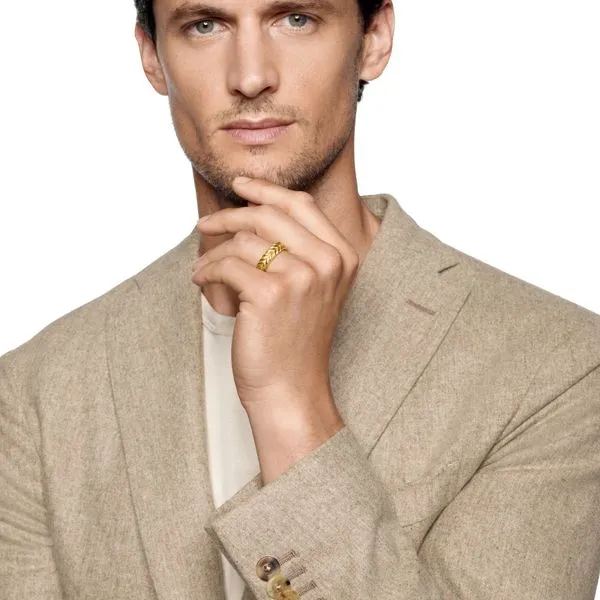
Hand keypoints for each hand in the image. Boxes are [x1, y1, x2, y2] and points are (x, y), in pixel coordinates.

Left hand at [191, 177, 358, 413]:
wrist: (291, 387)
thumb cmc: (295, 339)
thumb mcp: (312, 288)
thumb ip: (298, 248)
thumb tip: (255, 206)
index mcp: (342, 256)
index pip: (301, 204)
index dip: (266, 190)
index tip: (240, 185)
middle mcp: (327, 262)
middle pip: (269, 214)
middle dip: (230, 215)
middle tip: (205, 224)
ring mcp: (301, 277)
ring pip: (243, 241)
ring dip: (214, 251)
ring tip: (204, 267)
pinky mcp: (270, 294)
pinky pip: (227, 264)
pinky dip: (207, 270)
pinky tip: (201, 280)